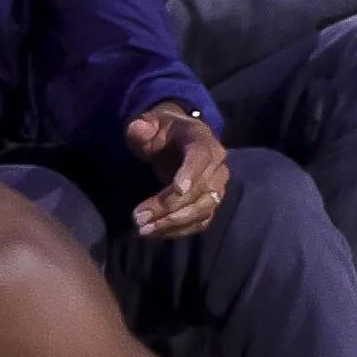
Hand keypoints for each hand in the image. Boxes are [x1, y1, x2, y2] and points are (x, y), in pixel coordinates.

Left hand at [126, 103, 227, 238]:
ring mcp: (217, 187)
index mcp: (202, 139)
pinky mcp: (211, 204)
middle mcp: (217, 165)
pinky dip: (179, 230)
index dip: (191, 173)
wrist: (176, 143)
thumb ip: (142, 126)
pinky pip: (200, 222)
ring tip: (144, 229)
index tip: (177, 189)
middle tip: (139, 218)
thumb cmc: (162, 132)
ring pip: (202, 209)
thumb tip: (139, 128)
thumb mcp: (149, 124)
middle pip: (201, 189)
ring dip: (173, 222)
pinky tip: (155, 232)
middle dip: (170, 206)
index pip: (201, 156)